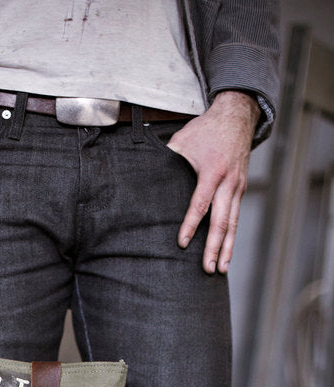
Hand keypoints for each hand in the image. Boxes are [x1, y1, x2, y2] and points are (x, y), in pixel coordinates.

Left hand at [168, 91, 259, 273]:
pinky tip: (225, 254)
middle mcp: (228, 182)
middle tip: (207, 268)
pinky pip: (235, 218)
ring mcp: (237, 188)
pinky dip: (231, 238)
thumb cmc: (205, 130)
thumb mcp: (183, 140)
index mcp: (212, 171)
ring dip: (226, 248)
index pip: (200, 203)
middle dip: (214, 247)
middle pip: (221, 221)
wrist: (236, 116)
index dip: (190, 224)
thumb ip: (168, 161)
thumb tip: (145, 180)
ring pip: (232, 223)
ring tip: (220, 270)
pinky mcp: (240, 190)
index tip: (181, 243)